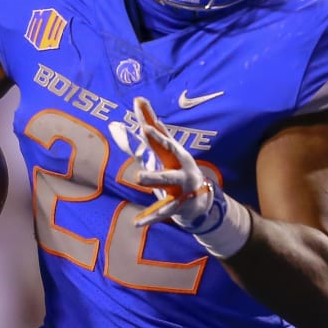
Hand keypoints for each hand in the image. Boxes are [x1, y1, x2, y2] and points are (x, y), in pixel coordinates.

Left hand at [108, 97, 226, 233]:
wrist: (199, 200)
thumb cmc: (175, 169)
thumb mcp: (161, 153)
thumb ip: (144, 134)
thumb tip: (127, 111)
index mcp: (174, 151)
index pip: (160, 132)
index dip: (150, 119)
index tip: (140, 105)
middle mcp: (180, 165)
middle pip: (169, 151)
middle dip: (159, 141)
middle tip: (145, 131)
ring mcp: (182, 185)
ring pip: (167, 181)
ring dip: (154, 177)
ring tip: (139, 176)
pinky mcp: (178, 205)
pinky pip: (163, 211)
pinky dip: (150, 217)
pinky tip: (136, 223)